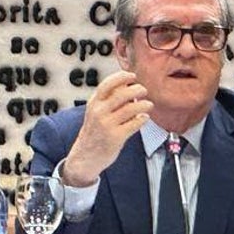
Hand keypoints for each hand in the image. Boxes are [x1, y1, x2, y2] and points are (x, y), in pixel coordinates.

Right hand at [60, 71, 151, 186]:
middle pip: (122, 94)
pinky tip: (144, 117)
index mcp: (94, 103)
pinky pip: (134, 124)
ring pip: (131, 109)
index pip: (107, 84)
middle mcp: (99, 112)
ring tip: (148, 105)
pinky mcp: (116, 137)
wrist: (85, 157)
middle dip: (137, 90)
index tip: (133, 76)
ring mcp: (107, 125)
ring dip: (144, 104)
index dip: (122, 77)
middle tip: (143, 90)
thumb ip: (108, 100)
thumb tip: (128, 87)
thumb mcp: (95, 112)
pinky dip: (142, 119)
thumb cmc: (94, 133)